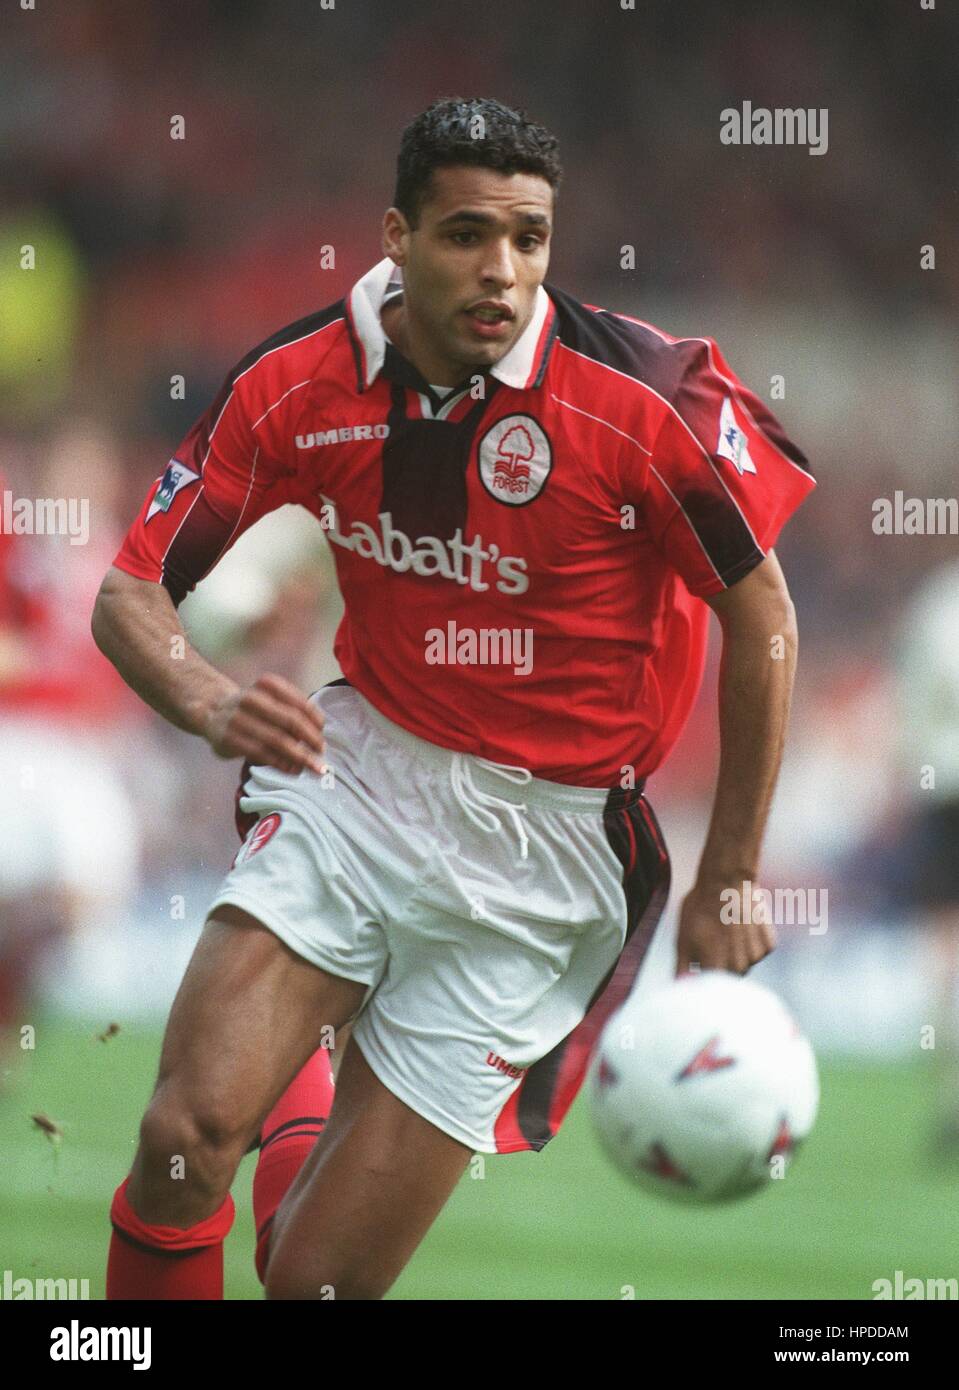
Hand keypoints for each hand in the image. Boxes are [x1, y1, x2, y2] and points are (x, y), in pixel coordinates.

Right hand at [202, 673, 326, 774]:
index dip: (315, 719)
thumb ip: (292, 711)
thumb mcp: (270, 699)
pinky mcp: (230, 739)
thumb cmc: (253, 708)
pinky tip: (292, 769)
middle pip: (290, 721)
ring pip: (277, 740)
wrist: (212, 710)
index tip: (323, 732)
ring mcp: (239, 719)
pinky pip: (261, 753)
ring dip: (299, 756)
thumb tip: (318, 737)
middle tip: (322, 753)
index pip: (299, 702)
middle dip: (311, 739)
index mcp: (267, 684)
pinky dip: (280, 763)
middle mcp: (252, 698)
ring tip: (313, 767)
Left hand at [675, 877, 774, 975]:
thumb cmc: (700, 909)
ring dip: (736, 952)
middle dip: (720, 962)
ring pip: (745, 963)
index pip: (709, 983)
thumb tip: (680, 986)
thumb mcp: (682, 938)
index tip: (700, 956)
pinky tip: (742, 924)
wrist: (727, 881)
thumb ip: (682, 967)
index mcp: (716, 969)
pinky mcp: (769, 945)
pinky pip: (758, 950)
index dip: (703, 971)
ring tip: (727, 928)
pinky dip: (751, 941)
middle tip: (713, 938)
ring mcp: (756, 957)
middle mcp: (739, 968)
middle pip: (728, 975)